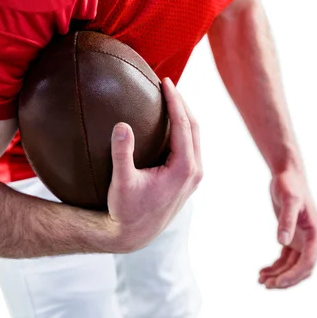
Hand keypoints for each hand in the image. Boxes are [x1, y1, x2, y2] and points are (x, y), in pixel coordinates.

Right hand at [105, 77, 202, 252]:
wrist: (136, 235)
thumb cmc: (127, 210)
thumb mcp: (121, 183)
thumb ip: (122, 154)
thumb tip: (122, 125)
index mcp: (184, 169)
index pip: (184, 125)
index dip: (176, 101)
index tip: (166, 83)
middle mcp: (194, 171)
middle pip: (194, 127)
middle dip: (182, 103)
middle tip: (167, 84)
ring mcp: (194, 176)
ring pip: (195, 136)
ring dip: (184, 115)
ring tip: (169, 98)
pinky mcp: (189, 178)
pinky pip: (190, 146)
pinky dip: (182, 129)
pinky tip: (167, 122)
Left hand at [259, 169, 316, 288]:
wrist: (287, 174)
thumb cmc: (290, 185)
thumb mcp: (289, 200)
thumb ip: (286, 220)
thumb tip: (282, 242)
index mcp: (316, 234)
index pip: (307, 263)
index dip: (293, 276)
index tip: (276, 282)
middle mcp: (311, 240)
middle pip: (301, 269)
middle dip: (285, 279)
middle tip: (266, 285)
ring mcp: (302, 240)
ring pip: (292, 266)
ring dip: (278, 275)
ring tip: (261, 280)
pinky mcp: (292, 237)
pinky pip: (285, 259)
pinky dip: (275, 267)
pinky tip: (263, 271)